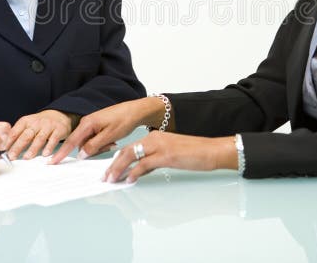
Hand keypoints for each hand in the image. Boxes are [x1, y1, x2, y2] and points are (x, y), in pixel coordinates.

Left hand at [5, 109, 74, 159]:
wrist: (59, 115)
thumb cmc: (40, 124)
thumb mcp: (27, 125)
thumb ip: (17, 134)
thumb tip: (4, 148)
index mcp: (26, 121)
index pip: (15, 131)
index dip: (8, 141)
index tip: (3, 150)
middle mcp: (37, 122)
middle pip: (26, 135)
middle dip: (18, 146)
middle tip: (12, 156)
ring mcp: (48, 126)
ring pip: (40, 138)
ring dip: (33, 148)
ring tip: (27, 157)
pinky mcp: (59, 130)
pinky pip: (54, 139)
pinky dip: (49, 147)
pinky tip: (45, 154)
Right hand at [49, 97, 164, 164]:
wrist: (135, 111)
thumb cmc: (124, 120)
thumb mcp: (109, 136)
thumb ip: (93, 146)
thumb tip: (80, 155)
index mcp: (87, 124)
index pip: (71, 141)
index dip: (62, 153)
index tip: (52, 161)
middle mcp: (86, 123)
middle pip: (82, 144)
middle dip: (94, 149)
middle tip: (110, 144)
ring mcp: (91, 124)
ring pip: (89, 143)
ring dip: (99, 146)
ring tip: (113, 141)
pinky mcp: (97, 126)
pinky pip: (94, 139)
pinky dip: (102, 142)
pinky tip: (112, 139)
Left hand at [103, 132, 236, 183]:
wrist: (211, 150)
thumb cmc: (193, 153)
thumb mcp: (169, 155)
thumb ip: (153, 161)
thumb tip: (138, 171)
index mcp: (154, 136)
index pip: (129, 147)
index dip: (116, 159)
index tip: (109, 170)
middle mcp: (154, 138)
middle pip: (126, 150)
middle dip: (113, 165)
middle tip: (105, 177)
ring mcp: (160, 146)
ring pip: (131, 155)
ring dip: (119, 168)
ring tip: (112, 179)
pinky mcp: (166, 155)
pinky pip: (145, 164)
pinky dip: (134, 172)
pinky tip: (129, 180)